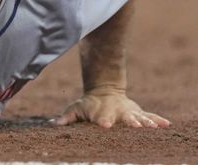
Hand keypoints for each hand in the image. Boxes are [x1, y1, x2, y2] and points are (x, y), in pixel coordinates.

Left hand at [54, 87, 170, 128]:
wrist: (103, 91)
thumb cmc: (88, 105)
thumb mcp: (75, 108)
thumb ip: (66, 117)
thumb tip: (52, 123)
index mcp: (101, 113)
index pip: (102, 118)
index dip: (103, 121)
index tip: (105, 125)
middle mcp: (117, 112)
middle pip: (124, 118)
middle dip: (129, 122)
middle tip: (135, 127)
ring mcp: (129, 112)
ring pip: (139, 117)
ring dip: (146, 122)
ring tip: (152, 127)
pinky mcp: (138, 112)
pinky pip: (150, 116)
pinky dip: (158, 120)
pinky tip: (167, 125)